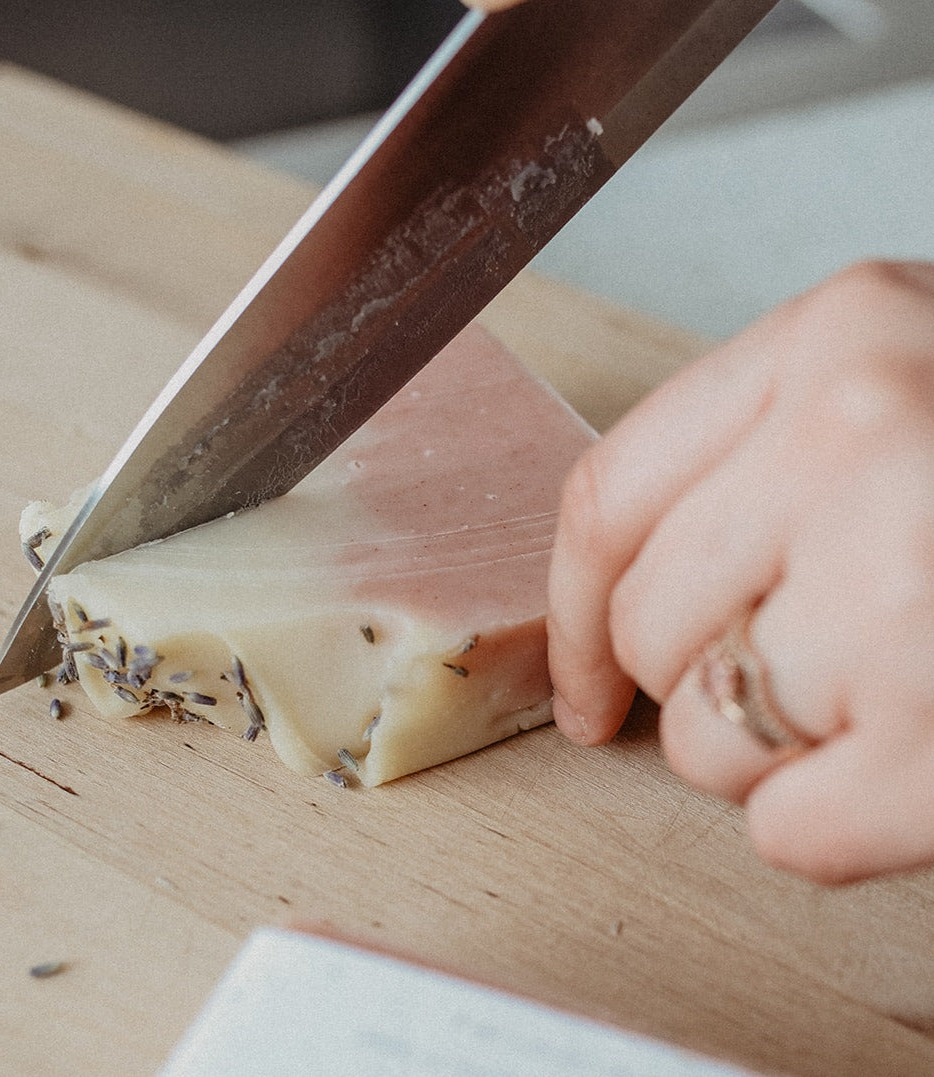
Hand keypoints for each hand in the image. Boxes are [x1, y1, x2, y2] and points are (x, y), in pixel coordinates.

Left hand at [547, 261, 933, 883]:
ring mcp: (910, 586)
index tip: (583, 684)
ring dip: (780, 753)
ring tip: (898, 696)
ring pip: (707, 741)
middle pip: (649, 629)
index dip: (573, 614)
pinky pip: (790, 831)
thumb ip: (767, 466)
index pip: (606, 499)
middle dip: (700, 685)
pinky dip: (836, 825)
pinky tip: (916, 764)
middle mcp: (859, 436)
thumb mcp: (908, 398)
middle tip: (809, 672)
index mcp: (836, 337)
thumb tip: (621, 601)